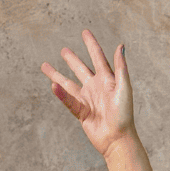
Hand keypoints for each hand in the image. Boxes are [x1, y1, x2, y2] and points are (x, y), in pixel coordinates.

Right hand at [41, 30, 134, 159]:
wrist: (117, 138)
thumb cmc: (124, 114)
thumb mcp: (124, 87)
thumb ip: (121, 67)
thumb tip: (120, 45)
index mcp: (108, 80)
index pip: (98, 57)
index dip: (91, 44)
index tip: (84, 32)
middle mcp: (96, 88)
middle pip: (81, 69)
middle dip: (72, 60)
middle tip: (63, 50)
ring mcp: (87, 100)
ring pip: (69, 84)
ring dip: (57, 75)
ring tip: (45, 66)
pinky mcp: (81, 112)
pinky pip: (68, 100)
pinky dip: (60, 93)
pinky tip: (53, 85)